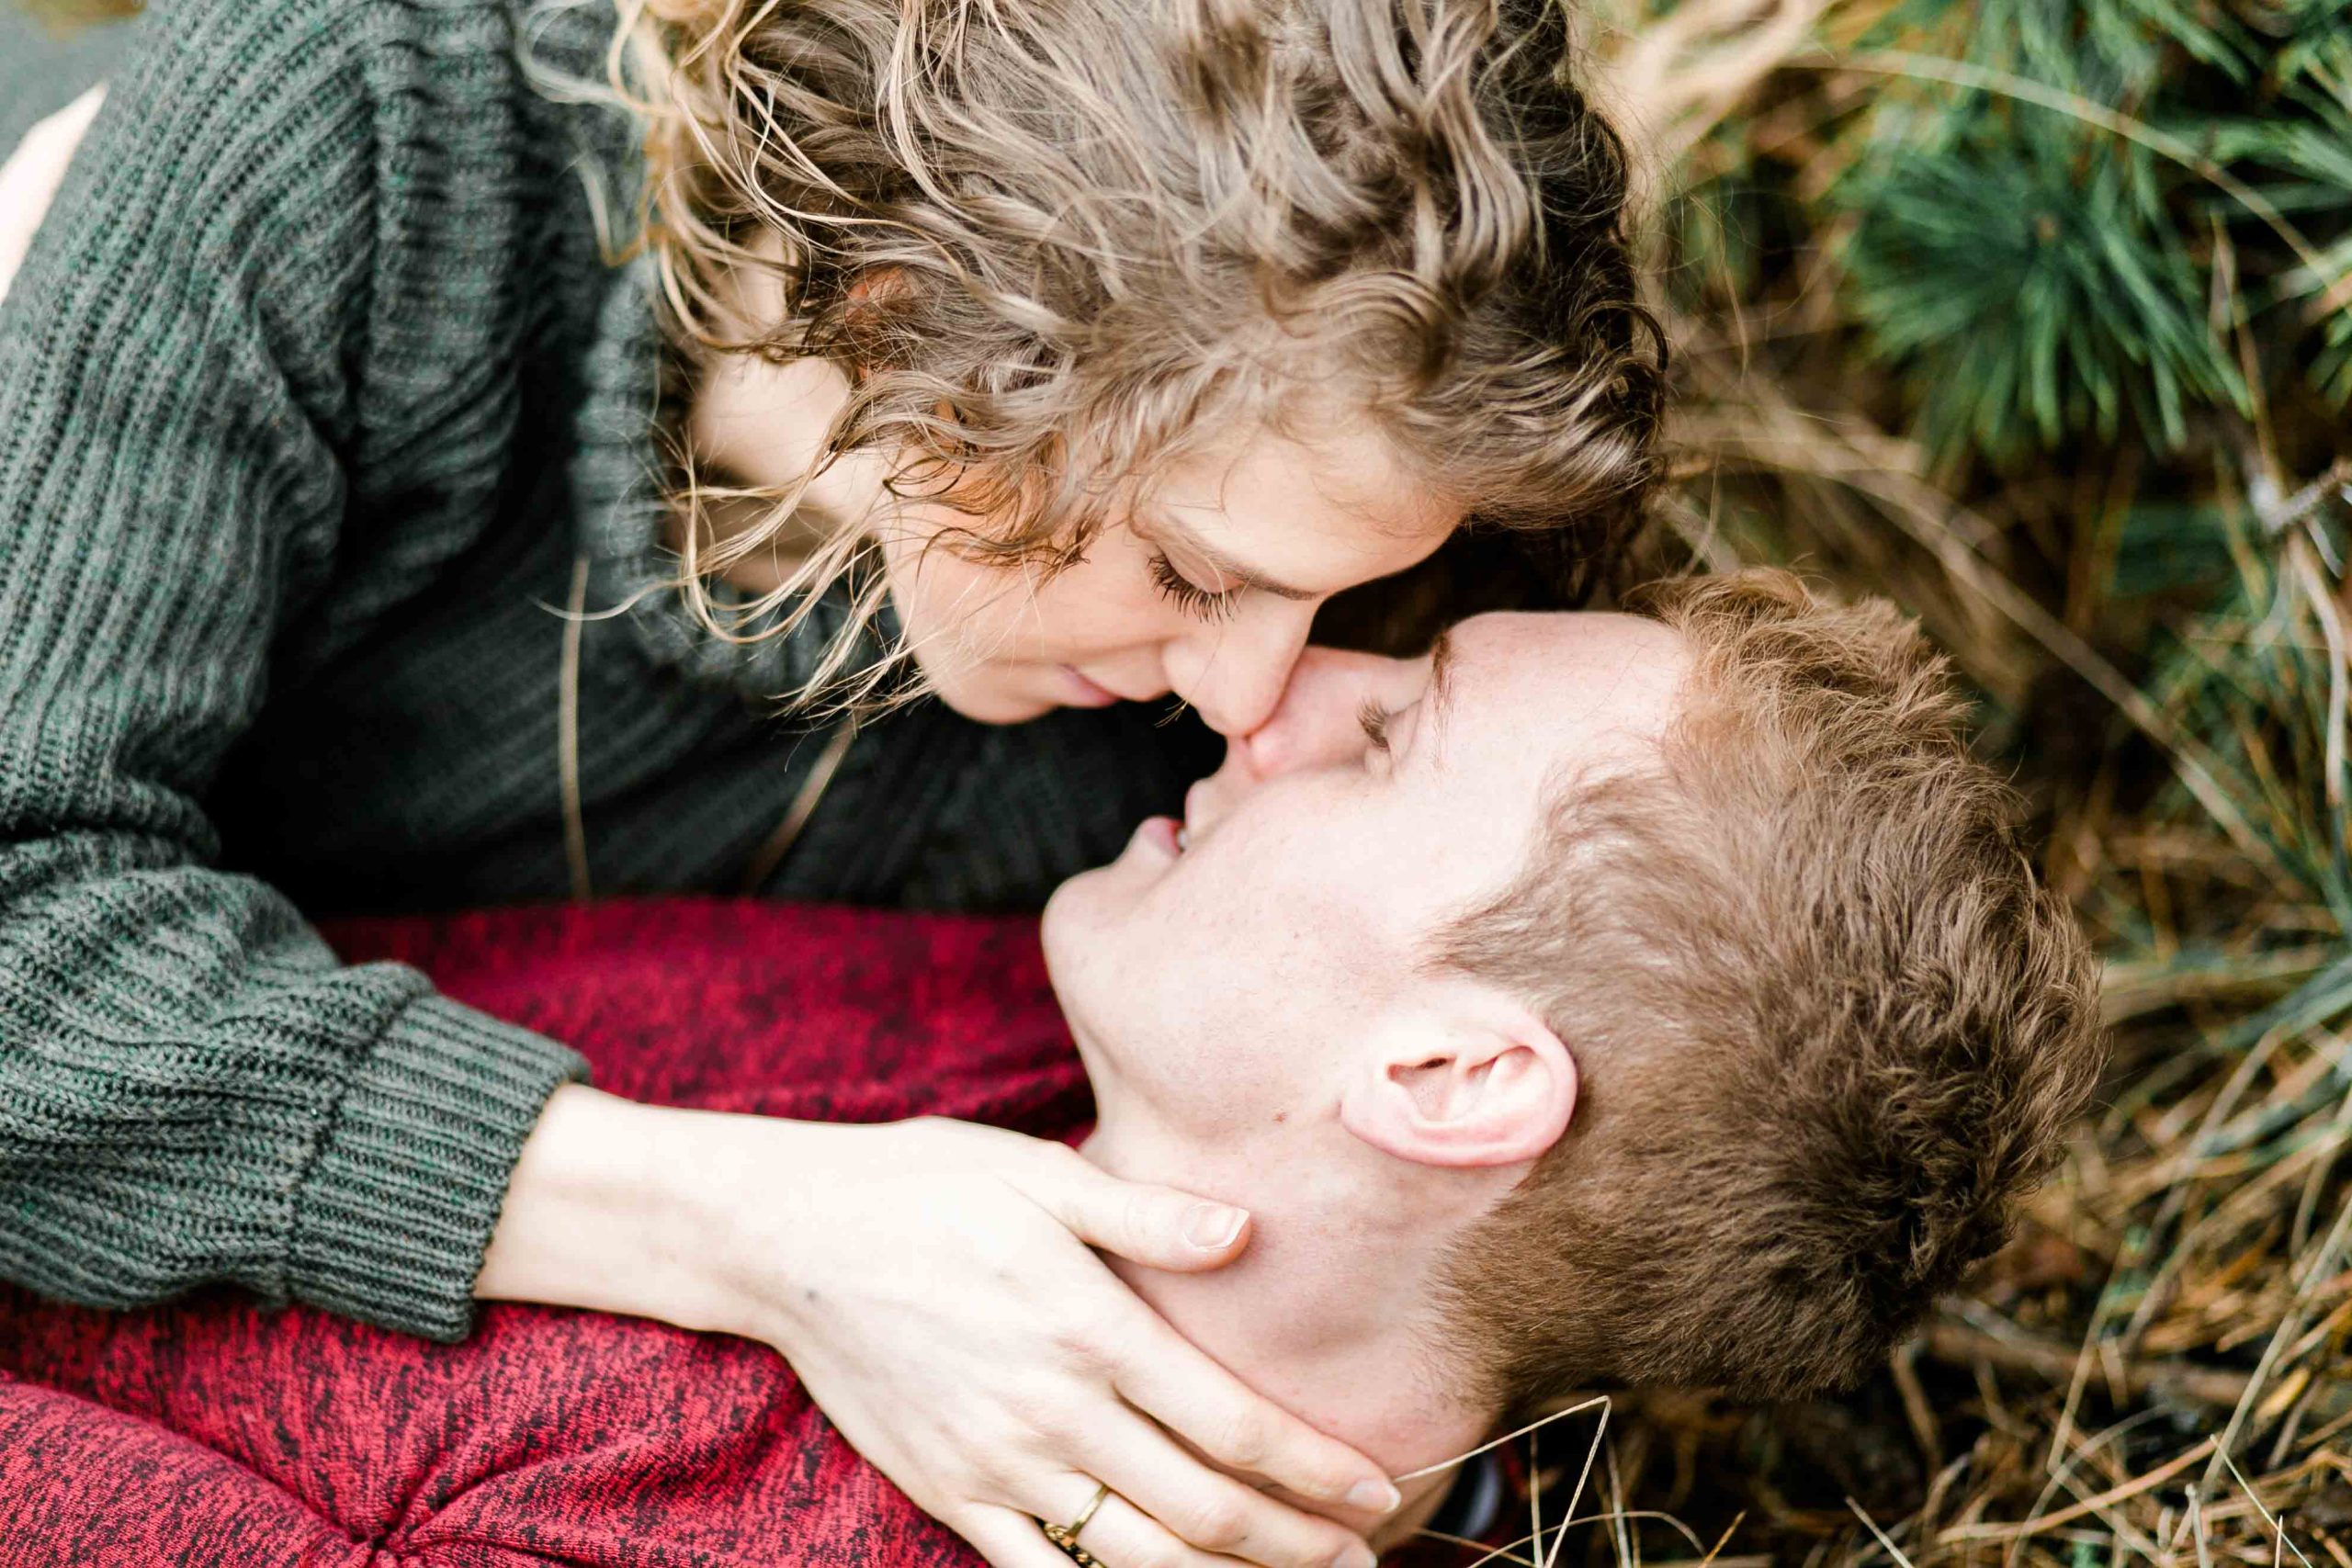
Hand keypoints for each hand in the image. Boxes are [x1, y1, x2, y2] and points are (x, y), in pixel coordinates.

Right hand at [480, 1091, 1399, 1567]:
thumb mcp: (1038, 1173)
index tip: (1373, 1489)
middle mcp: (1051, 1410)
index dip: (1310, 1467)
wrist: (790, 1239)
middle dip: (1292, 1542)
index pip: (1229, 1422)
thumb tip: (1245, 1231)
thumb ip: (1145, 1215)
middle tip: (1362, 1560)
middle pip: (1200, 1508)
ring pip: (1134, 1556)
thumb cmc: (924, 1188)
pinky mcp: (949, 1492)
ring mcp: (997, 1464)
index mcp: (1088, 1327)